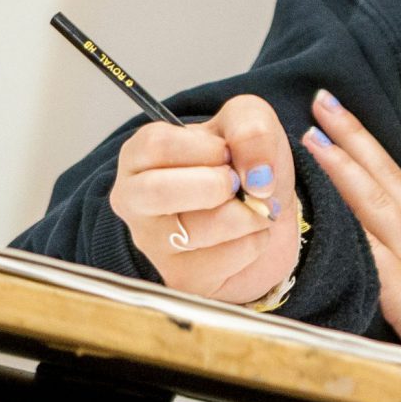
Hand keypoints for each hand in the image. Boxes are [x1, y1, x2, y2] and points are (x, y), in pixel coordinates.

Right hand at [110, 95, 301, 303]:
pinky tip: (247, 234)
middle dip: (216, 185)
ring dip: (246, 215)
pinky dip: (254, 242)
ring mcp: (152, 243)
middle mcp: (134, 200)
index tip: (228, 153)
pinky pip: (224, 259)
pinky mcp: (180, 278)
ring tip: (252, 207)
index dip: (207, 148)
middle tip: (240, 183)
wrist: (266, 212)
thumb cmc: (243, 163)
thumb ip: (251, 127)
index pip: (156, 145)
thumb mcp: (249, 123)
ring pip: (196, 231)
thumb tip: (257, 174)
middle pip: (157, 192)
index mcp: (140, 156)